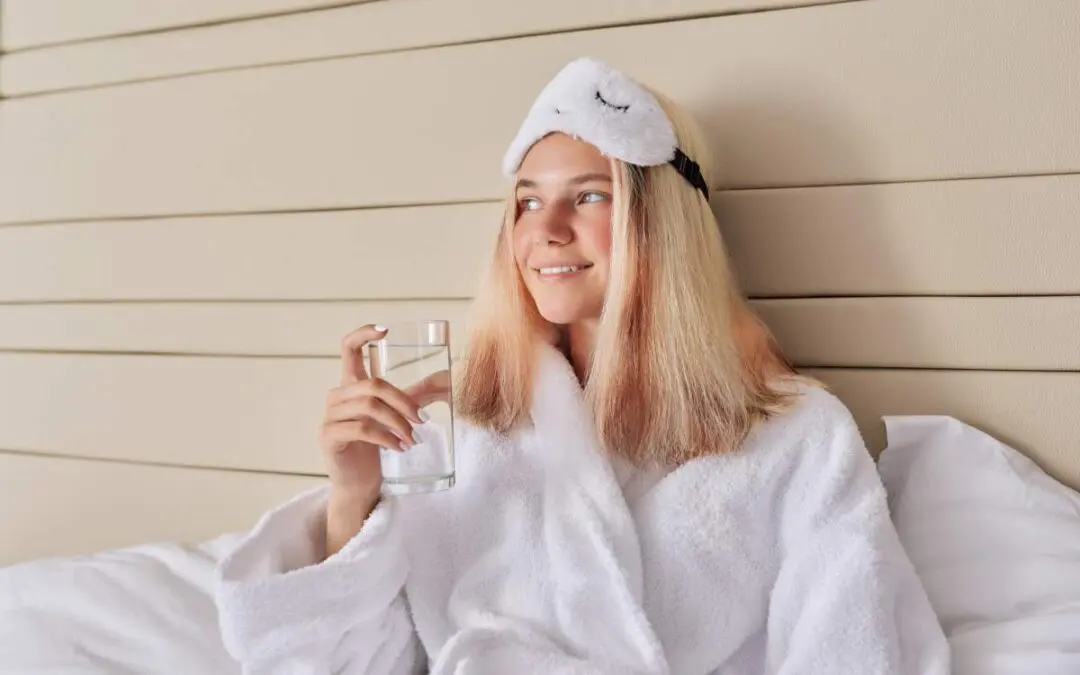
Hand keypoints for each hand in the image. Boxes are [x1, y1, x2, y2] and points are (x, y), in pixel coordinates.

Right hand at [319, 324, 423, 556]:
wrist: (358, 484)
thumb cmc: (375, 448)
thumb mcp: (391, 418)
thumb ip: (406, 398)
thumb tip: (444, 380)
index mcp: (350, 385)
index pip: (348, 348)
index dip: (363, 334)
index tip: (386, 330)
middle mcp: (336, 396)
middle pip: (373, 384)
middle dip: (403, 402)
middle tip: (423, 421)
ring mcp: (329, 416)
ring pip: (370, 406)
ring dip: (398, 423)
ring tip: (413, 439)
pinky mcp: (329, 436)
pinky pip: (362, 429)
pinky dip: (386, 437)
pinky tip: (399, 447)